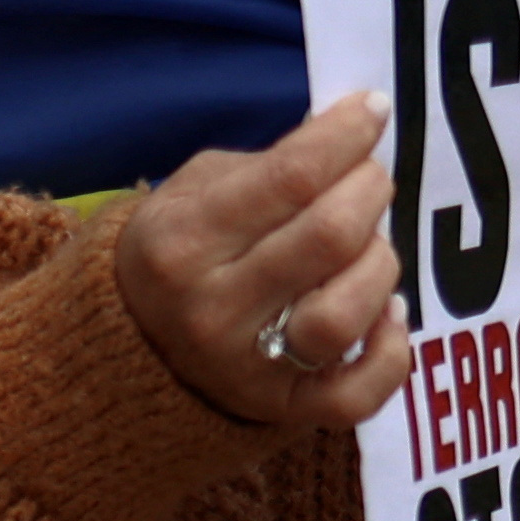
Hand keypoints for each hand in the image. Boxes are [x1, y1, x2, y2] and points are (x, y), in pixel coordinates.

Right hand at [113, 90, 413, 438]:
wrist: (130, 350)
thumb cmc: (179, 251)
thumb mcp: (193, 192)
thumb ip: (267, 166)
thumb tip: (349, 136)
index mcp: (183, 240)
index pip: (290, 177)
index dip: (345, 136)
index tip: (373, 110)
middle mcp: (212, 307)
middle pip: (328, 238)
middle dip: (369, 191)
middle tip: (372, 177)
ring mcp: (246, 366)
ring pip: (344, 314)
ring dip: (380, 265)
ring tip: (371, 245)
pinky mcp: (281, 410)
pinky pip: (356, 394)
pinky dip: (390, 352)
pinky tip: (388, 313)